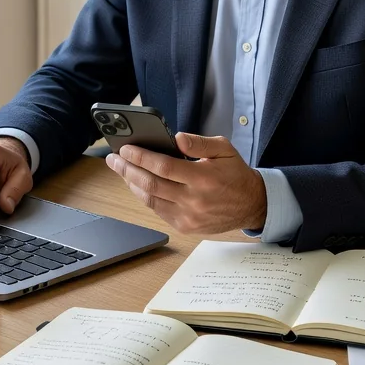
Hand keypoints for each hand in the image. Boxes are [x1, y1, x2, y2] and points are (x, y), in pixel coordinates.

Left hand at [106, 133, 266, 234]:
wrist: (251, 204)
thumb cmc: (235, 173)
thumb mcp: (224, 149)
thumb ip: (199, 142)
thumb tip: (176, 138)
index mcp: (204, 178)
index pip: (164, 166)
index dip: (141, 157)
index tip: (125, 149)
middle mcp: (194, 200)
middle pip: (151, 184)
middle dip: (127, 170)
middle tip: (113, 159)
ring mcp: (188, 216)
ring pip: (150, 200)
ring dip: (132, 184)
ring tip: (122, 170)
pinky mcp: (185, 226)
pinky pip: (158, 211)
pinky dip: (145, 197)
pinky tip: (137, 184)